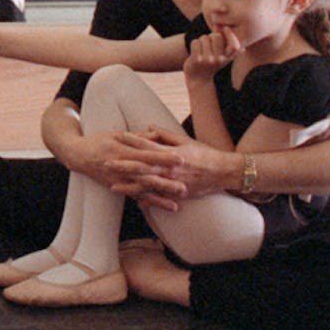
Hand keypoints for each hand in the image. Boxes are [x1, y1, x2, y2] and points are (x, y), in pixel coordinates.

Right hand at [75, 130, 187, 210]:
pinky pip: (135, 196)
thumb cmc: (99, 141)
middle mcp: (120, 167)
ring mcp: (117, 179)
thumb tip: (157, 135)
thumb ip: (137, 137)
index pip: (146, 154)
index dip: (163, 157)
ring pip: (141, 190)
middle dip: (165, 182)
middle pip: (146, 175)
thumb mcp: (116, 134)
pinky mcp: (116, 187)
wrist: (77, 155)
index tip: (180, 158)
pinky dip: (149, 202)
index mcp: (121, 150)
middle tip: (183, 186)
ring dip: (159, 197)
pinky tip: (162, 207)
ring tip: (177, 202)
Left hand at [114, 128, 242, 202]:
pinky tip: (132, 201)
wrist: (224, 172)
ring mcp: (173, 183)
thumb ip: (165, 135)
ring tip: (112, 186)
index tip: (117, 138)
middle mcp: (170, 169)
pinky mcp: (178, 194)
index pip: (147, 146)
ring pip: (147, 185)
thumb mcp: (185, 140)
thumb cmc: (204, 154)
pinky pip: (159, 198)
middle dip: (123, 166)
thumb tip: (147, 128)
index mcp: (171, 153)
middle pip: (142, 167)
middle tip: (105, 164)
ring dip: (129, 186)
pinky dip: (146, 200)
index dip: (132, 142)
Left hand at [184, 27, 240, 83]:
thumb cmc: (212, 65)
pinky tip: (195, 50)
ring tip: (202, 49)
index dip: (230, 35)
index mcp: (227, 58)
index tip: (226, 29)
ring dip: (201, 41)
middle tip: (209, 42)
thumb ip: (233, 54)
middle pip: (216, 36)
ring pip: (204, 38)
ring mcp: (208, 59)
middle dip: (211, 36)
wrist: (198, 78)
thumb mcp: (224, 61)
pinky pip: (196, 42)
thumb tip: (244, 49)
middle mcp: (219, 59)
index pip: (235, 46)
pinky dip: (194, 43)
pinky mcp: (197, 59)